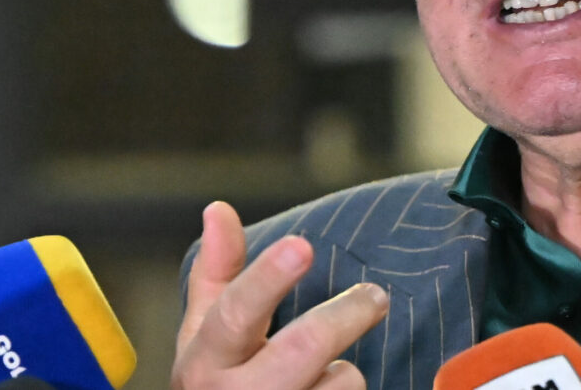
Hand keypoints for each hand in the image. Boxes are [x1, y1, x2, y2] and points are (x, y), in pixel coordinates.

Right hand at [173, 202, 389, 388]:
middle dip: (347, 314)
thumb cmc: (218, 386)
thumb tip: (218, 208)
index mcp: (204, 362)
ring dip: (346, 374)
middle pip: (304, 346)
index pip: (234, 313)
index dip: (266, 279)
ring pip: (340, 383)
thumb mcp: (204, 339)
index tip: (301, 245)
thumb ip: (217, 275)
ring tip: (327, 378)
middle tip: (376, 296)